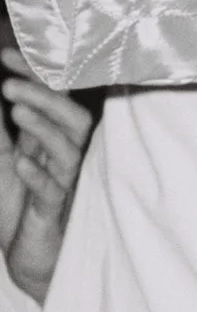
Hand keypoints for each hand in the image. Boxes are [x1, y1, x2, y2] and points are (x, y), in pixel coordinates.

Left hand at [0, 49, 90, 302]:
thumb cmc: (19, 206)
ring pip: (69, 153)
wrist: (30, 257)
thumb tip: (0, 87)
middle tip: (9, 83)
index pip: (55, 100)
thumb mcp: (2, 157)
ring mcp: (66, 187)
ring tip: (17, 109)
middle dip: (45, 97)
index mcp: (52, 141)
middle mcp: (65, 159)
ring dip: (44, 129)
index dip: (37, 77)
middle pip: (73, 121)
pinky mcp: (57, 215)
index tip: (8, 54)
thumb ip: (1, 126)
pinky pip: (55, 194)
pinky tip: (20, 163)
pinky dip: (38, 177)